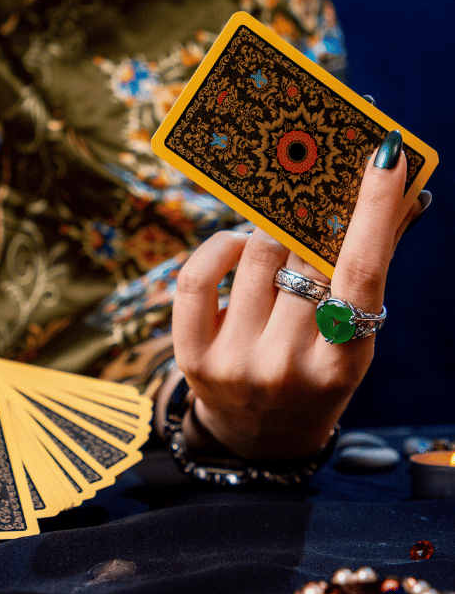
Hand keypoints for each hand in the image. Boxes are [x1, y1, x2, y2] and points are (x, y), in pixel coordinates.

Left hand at [168, 132, 423, 460]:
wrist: (260, 436)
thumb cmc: (315, 374)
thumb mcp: (352, 338)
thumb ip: (370, 269)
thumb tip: (401, 193)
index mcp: (342, 361)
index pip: (363, 272)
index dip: (375, 211)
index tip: (386, 157)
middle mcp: (287, 365)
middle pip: (304, 257)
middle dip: (312, 217)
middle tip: (313, 186)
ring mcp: (236, 363)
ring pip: (254, 257)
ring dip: (267, 230)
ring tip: (275, 232)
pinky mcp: (192, 357)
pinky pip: (196, 278)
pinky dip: (217, 247)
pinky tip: (234, 245)